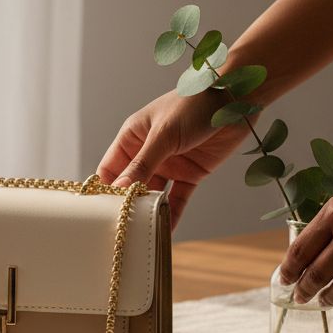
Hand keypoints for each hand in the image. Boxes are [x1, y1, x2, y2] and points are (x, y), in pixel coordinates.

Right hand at [97, 89, 251, 225]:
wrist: (236, 99)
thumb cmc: (194, 104)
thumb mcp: (164, 135)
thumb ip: (142, 164)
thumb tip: (120, 189)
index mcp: (133, 137)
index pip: (110, 168)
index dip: (104, 189)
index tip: (97, 213)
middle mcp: (148, 152)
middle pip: (130, 184)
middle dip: (126, 204)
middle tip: (121, 228)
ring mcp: (169, 164)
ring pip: (153, 194)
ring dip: (149, 211)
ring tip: (143, 233)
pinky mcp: (190, 173)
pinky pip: (177, 198)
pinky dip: (172, 213)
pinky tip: (166, 230)